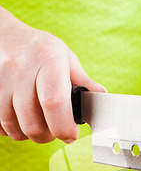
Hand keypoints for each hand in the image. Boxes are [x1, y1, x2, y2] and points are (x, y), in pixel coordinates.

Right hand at [0, 7, 105, 143]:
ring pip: (15, 129)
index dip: (64, 127)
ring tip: (39, 123)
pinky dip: (12, 130)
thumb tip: (101, 98)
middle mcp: (21, 71)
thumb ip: (81, 80)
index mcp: (47, 61)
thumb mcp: (63, 56)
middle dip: (48, 136)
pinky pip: (1, 126)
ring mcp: (1, 82)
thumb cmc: (38, 48)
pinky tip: (21, 119)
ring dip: (30, 135)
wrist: (3, 35)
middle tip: (55, 130)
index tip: (71, 135)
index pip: (54, 103)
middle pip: (33, 124)